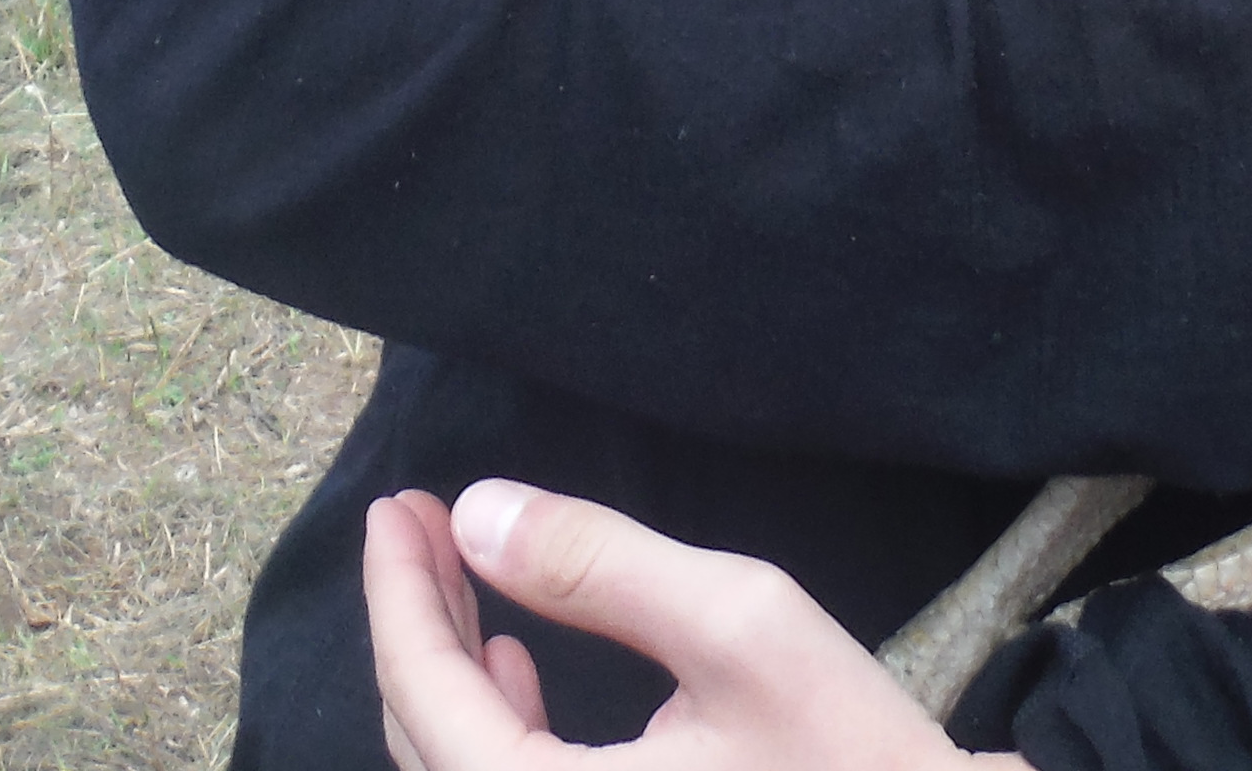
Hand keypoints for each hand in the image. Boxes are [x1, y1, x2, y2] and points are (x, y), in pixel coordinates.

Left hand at [364, 482, 1006, 770]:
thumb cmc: (855, 759)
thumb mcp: (742, 629)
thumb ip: (600, 565)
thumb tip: (478, 515)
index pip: (424, 700)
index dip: (400, 591)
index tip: (397, 504)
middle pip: (425, 742)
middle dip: (416, 621)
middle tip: (417, 519)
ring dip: (449, 670)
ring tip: (458, 571)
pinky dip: (491, 728)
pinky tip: (514, 663)